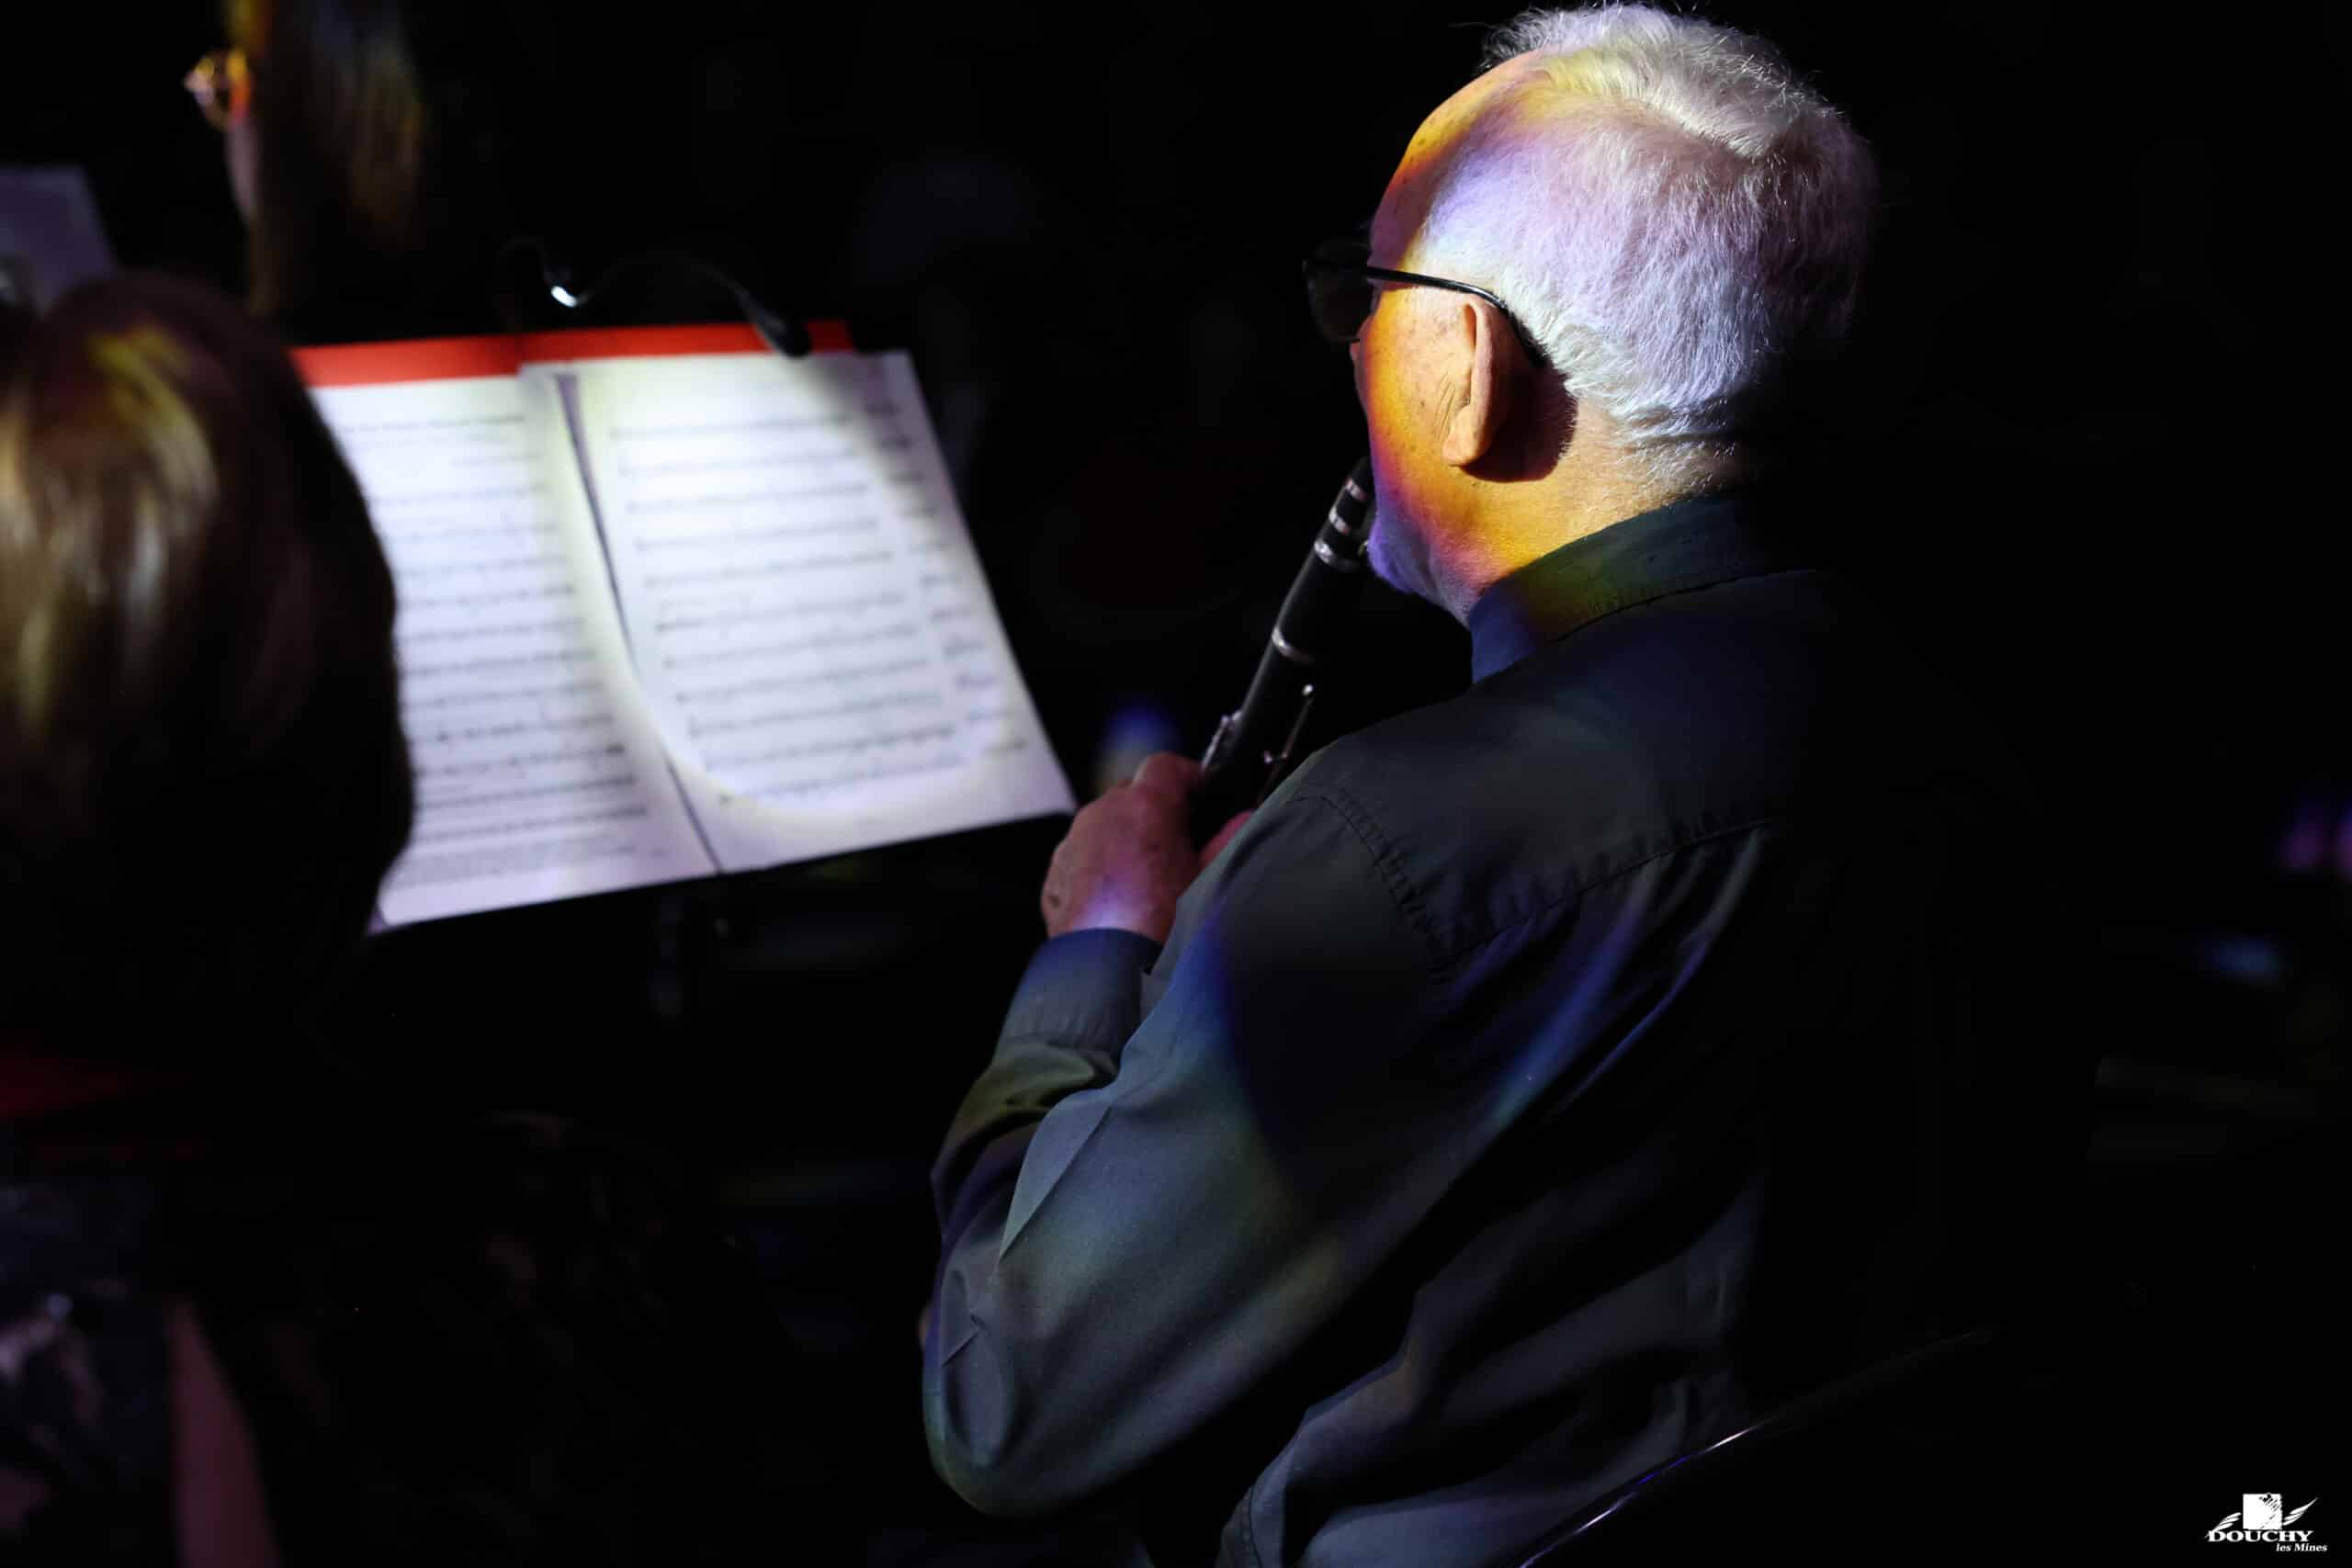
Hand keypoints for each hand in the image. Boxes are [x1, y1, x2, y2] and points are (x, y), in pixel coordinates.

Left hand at [1040, 753, 1251, 941]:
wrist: (1115, 976)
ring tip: (1149, 881)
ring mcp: (1073, 844)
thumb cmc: (1165, 927)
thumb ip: (1231, 838)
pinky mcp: (1056, 875)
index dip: (1188, 778)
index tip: (1202, 796)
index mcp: (1144, 806)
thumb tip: (1244, 818)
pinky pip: (1082, 858)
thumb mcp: (1210, 878)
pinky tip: (1121, 902)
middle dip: (1155, 811)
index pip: (1166, 765)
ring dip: (1126, 840)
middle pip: (1132, 794)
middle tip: (1180, 845)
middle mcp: (1102, 815)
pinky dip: (1100, 869)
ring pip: (1104, 826)